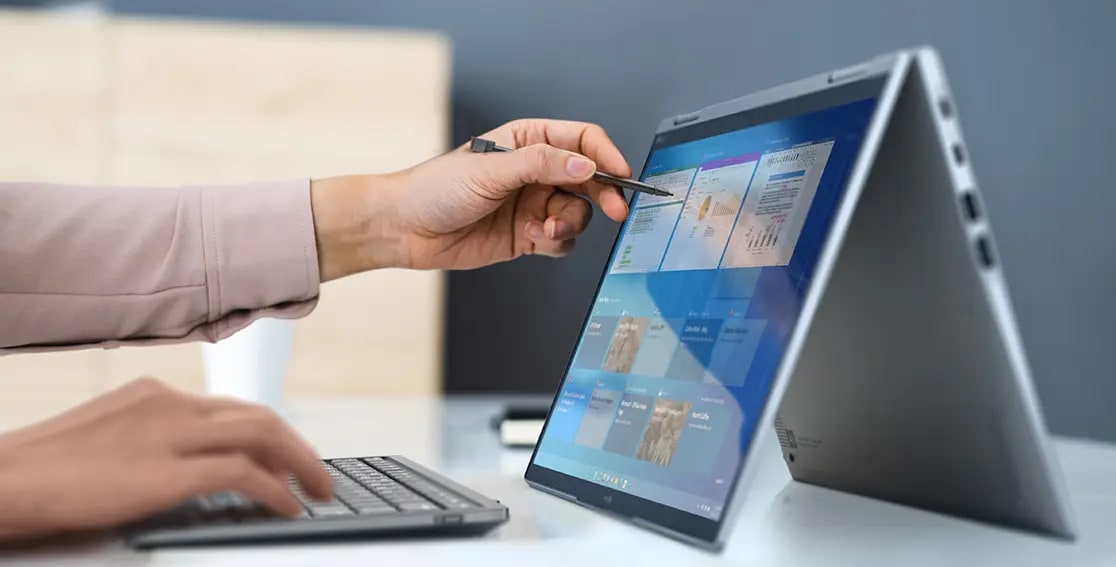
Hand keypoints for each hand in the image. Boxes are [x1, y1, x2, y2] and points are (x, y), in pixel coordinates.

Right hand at [0, 378, 331, 540]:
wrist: (2, 480)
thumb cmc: (43, 470)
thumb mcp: (107, 440)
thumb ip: (150, 442)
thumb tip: (187, 468)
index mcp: (155, 395)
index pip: (231, 408)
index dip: (269, 433)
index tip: (289, 454)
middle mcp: (169, 404)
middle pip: (258, 416)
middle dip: (297, 446)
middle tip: (318, 474)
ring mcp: (169, 434)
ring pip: (262, 434)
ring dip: (300, 464)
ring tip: (318, 490)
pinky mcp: (166, 472)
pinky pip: (243, 474)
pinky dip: (276, 490)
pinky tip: (287, 507)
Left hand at [310, 119, 631, 276]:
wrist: (404, 229)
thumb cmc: (434, 188)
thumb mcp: (490, 169)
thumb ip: (541, 164)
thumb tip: (584, 163)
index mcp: (527, 141)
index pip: (581, 140)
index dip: (605, 155)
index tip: (619, 174)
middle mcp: (534, 171)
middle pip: (589, 179)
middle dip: (603, 194)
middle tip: (615, 210)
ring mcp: (532, 204)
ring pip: (577, 212)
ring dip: (571, 222)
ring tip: (547, 227)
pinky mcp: (526, 235)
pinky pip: (561, 239)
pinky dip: (558, 241)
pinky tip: (538, 238)